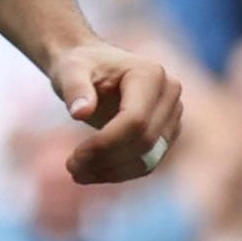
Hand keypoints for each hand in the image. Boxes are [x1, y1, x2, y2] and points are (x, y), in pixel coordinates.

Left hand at [52, 39, 183, 182]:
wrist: (91, 66)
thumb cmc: (80, 66)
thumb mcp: (69, 71)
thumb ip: (74, 88)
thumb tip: (80, 113)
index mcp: (150, 74)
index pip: (135, 121)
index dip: (106, 144)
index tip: (75, 157)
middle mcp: (169, 93)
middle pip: (144, 141)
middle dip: (106, 160)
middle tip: (71, 167)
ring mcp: (172, 115)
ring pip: (148, 158)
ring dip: (112, 172)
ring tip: (78, 172)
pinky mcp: (166, 134)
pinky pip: (147, 164)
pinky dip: (119, 173)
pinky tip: (92, 172)